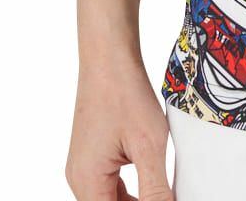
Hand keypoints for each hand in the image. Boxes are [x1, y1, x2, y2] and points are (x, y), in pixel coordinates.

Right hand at [65, 54, 172, 199]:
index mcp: (88, 182)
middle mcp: (79, 178)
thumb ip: (155, 188)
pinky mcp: (92, 155)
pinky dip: (130, 188)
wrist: (109, 58)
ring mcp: (84, 166)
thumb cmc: (124, 94)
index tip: (164, 200)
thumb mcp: (148, 145)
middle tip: (166, 195)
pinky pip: (109, 183)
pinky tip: (152, 181)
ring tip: (163, 192)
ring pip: (109, 199)